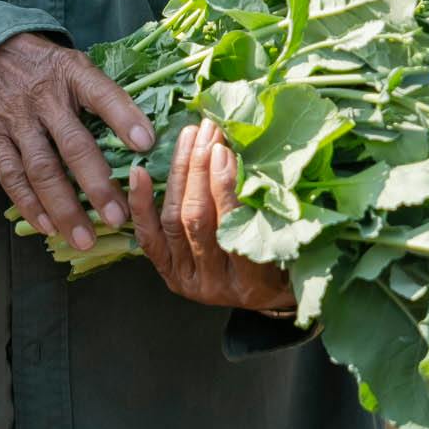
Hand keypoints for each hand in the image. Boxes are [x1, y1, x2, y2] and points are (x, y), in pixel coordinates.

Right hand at [0, 34, 153, 252]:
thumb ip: (103, 95)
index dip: (124, 117)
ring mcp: (15, 119)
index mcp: (71, 74)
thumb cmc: (43, 68)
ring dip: (64, 207)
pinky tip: (47, 227)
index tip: (147, 144)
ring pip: (41, 169)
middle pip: (73, 144)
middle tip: (119, 217)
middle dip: (97, 184)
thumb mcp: (73, 65)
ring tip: (84, 238)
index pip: (101, 94)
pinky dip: (29, 204)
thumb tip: (146, 135)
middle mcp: (43, 97)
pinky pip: (11, 176)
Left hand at [128, 118, 295, 312]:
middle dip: (199, 170)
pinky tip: (139, 172)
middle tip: (206, 133)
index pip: (232, 229)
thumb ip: (271, 210)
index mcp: (252, 282)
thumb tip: (254, 154)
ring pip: (174, 221)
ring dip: (179, 174)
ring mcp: (188, 281)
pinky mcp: (168, 274)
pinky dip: (141, 204)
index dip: (225, 188)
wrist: (268, 295)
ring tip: (188, 138)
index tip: (223, 150)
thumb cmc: (284, 262)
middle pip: (197, 220)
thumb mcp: (288, 241)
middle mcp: (215, 285)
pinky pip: (148, 237)